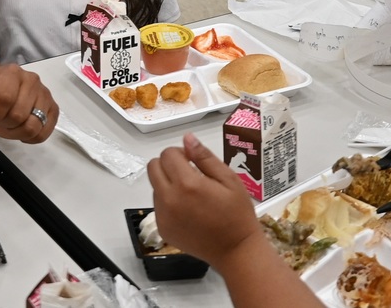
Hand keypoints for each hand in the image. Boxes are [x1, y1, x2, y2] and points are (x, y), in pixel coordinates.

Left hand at [0, 64, 56, 142]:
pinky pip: (45, 131)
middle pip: (19, 115)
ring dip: (17, 133)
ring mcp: (44, 94)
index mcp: (10, 72)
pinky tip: (21, 130)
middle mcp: (31, 79)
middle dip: (5, 125)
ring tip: (9, 126)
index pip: (5, 98)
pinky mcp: (53, 108)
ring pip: (34, 125)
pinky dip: (31, 137)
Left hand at [147, 134, 260, 265]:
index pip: (167, 154)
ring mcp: (163, 215)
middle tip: (188, 175)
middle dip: (168, 165)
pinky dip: (168, 203)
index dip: (180, 154)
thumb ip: (205, 157)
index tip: (193, 163)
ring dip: (168, 184)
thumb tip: (187, 138)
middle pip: (153, 167)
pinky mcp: (162, 228)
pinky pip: (158, 205)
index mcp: (186, 184)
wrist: (236, 251)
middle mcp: (169, 198)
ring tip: (191, 196)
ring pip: (155, 186)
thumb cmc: (237, 214)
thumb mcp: (229, 180)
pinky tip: (188, 211)